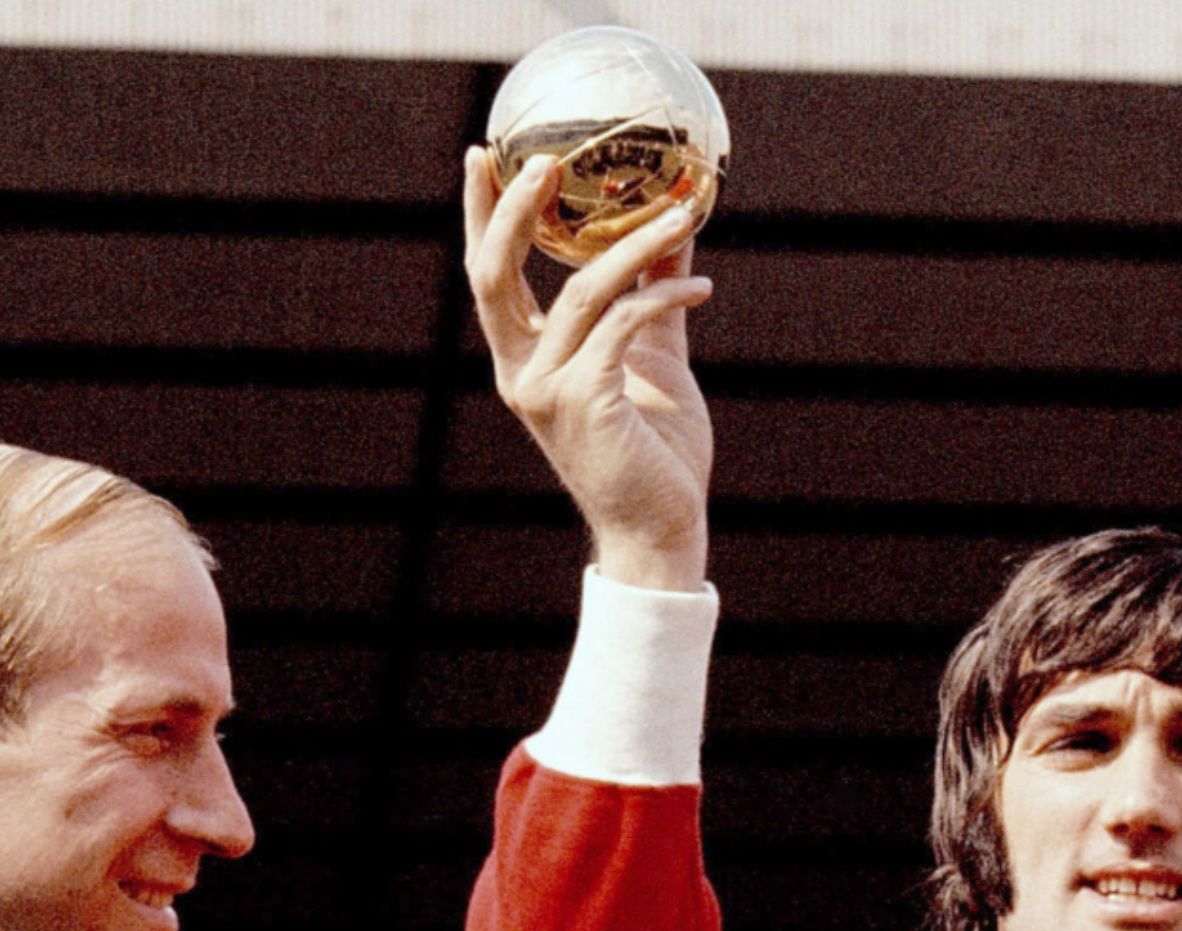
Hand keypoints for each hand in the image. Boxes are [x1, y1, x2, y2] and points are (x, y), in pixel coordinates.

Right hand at [463, 145, 715, 590]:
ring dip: (637, 244)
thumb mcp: (655, 355)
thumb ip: (655, 291)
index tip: (482, 154)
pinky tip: (702, 283)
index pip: (487, 275)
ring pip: (579, 291)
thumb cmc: (655, 446)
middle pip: (494, 276)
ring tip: (683, 212)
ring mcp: (545, 390)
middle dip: (513, 212)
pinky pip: (620, 325)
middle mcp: (520, 372)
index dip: (479, 214)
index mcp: (523, 358)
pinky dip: (663, 295)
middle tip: (546, 159)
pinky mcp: (584, 403)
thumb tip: (676, 227)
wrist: (662, 524)